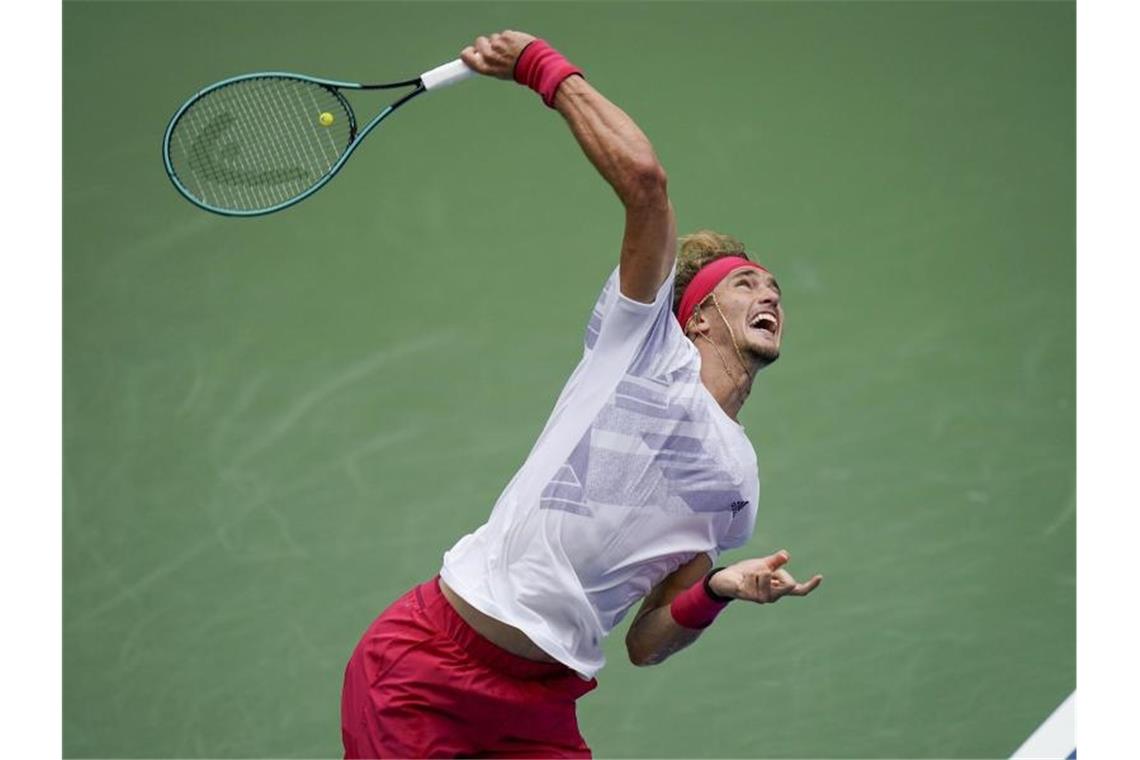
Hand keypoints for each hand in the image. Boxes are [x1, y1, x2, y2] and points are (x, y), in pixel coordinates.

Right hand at [460, 30, 537, 79]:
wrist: (536, 65)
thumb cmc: (519, 72)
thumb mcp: (499, 74)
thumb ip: (488, 64)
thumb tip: (479, 57)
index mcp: (485, 67)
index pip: (466, 55)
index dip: (469, 52)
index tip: (472, 52)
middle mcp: (489, 55)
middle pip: (479, 42)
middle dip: (486, 44)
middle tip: (496, 49)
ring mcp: (498, 44)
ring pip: (493, 37)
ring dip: (500, 41)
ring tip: (511, 50)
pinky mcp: (507, 35)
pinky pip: (504, 34)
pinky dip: (510, 38)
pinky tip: (517, 45)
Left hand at [708, 550, 822, 603]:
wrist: (724, 579)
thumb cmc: (746, 573)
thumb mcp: (763, 564)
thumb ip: (775, 561)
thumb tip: (786, 555)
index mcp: (778, 588)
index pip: (798, 590)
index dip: (810, 585)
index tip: (819, 576)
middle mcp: (772, 596)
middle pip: (789, 584)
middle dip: (781, 573)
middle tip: (765, 570)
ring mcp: (760, 598)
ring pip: (769, 577)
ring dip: (761, 570)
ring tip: (751, 573)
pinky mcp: (748, 596)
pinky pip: (755, 579)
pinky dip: (751, 573)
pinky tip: (745, 577)